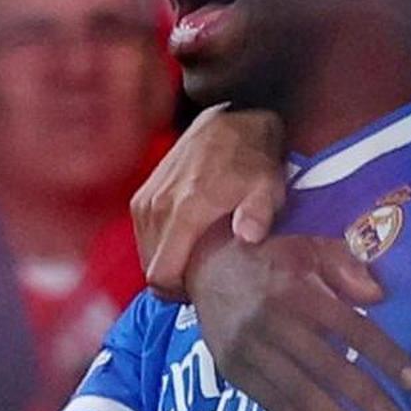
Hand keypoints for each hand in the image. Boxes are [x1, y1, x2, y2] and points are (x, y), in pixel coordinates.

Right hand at [131, 104, 285, 299]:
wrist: (231, 118)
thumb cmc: (252, 158)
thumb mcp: (267, 186)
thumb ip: (258, 213)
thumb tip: (248, 237)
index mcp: (185, 211)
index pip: (160, 274)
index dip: (177, 292)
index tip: (199, 291)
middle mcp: (158, 207)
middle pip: (150, 268)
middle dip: (172, 280)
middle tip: (201, 277)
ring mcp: (147, 198)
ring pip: (144, 251)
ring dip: (164, 260)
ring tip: (193, 259)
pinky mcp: (144, 192)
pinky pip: (142, 233)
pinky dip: (157, 243)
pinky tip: (182, 240)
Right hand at [188, 232, 410, 410]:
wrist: (204, 263)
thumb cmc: (269, 255)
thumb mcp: (308, 245)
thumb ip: (345, 266)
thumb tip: (378, 297)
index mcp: (296, 289)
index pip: (350, 328)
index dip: (384, 355)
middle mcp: (270, 320)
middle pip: (327, 365)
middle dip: (365, 397)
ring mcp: (247, 347)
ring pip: (297, 390)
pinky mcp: (231, 366)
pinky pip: (268, 401)